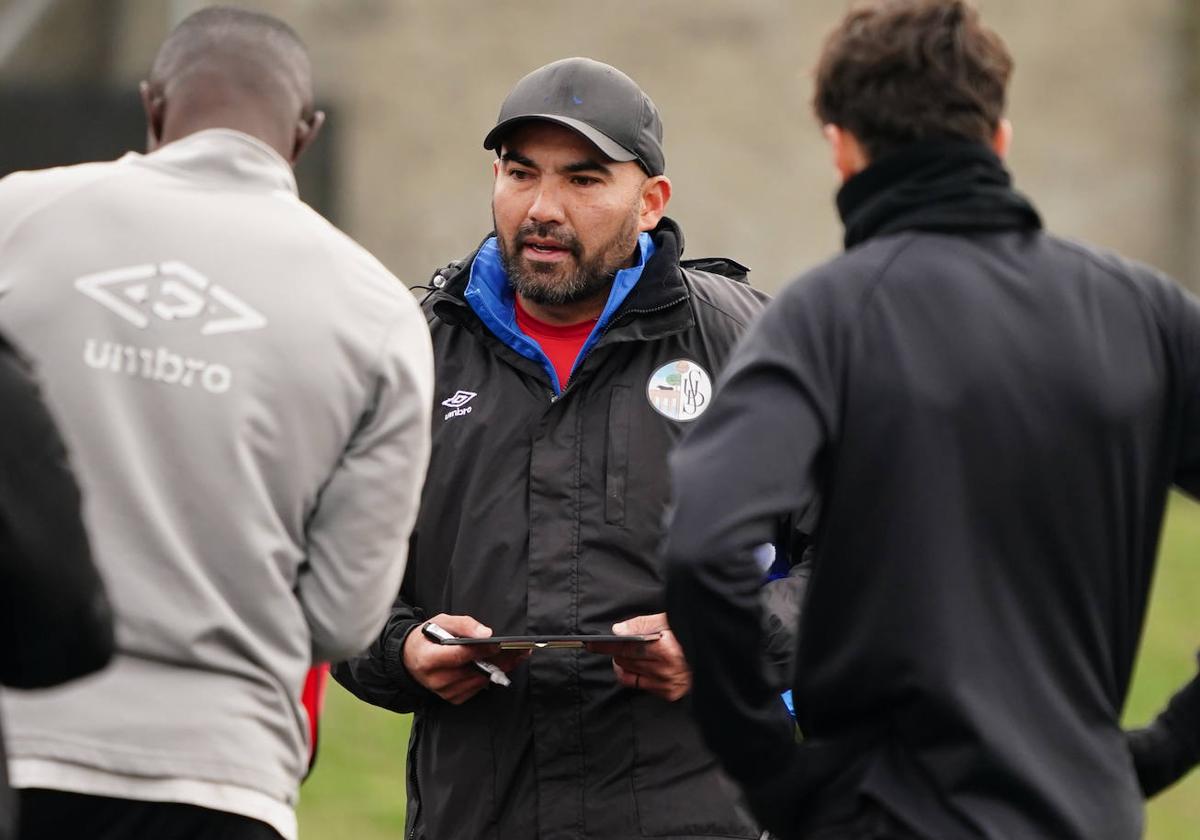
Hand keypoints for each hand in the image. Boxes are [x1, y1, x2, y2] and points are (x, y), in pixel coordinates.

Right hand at [402, 614, 525, 704]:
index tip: (500, 643)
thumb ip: (463, 625)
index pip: (459, 656)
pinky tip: (503, 665)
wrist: (410, 658)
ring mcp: (444, 692)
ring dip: (500, 669)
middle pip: (473, 671)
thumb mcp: (441, 622)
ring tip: (517, 655)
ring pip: (479, 681)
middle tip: (521, 650)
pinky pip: (477, 688)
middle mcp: (436, 679)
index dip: (480, 650)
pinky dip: (490, 677)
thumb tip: (486, 634)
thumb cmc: (427, 638)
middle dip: (499, 660)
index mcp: (428, 659)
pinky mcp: (452, 698)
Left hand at [591, 613, 691, 701]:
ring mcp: (667, 685)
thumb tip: (618, 631)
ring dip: (625, 663)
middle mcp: (665, 671)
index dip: (606, 646)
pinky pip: (640, 685)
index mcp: (666, 650)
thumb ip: (642, 624)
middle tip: (619, 643)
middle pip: (625, 662)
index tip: (591, 644)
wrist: (714, 653)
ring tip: (630, 654)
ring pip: (629, 674)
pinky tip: (640, 665)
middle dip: (617, 652)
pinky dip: (636, 674)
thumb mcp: (670, 621)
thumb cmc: (692, 634)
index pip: (626, 648)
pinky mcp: (669, 694)